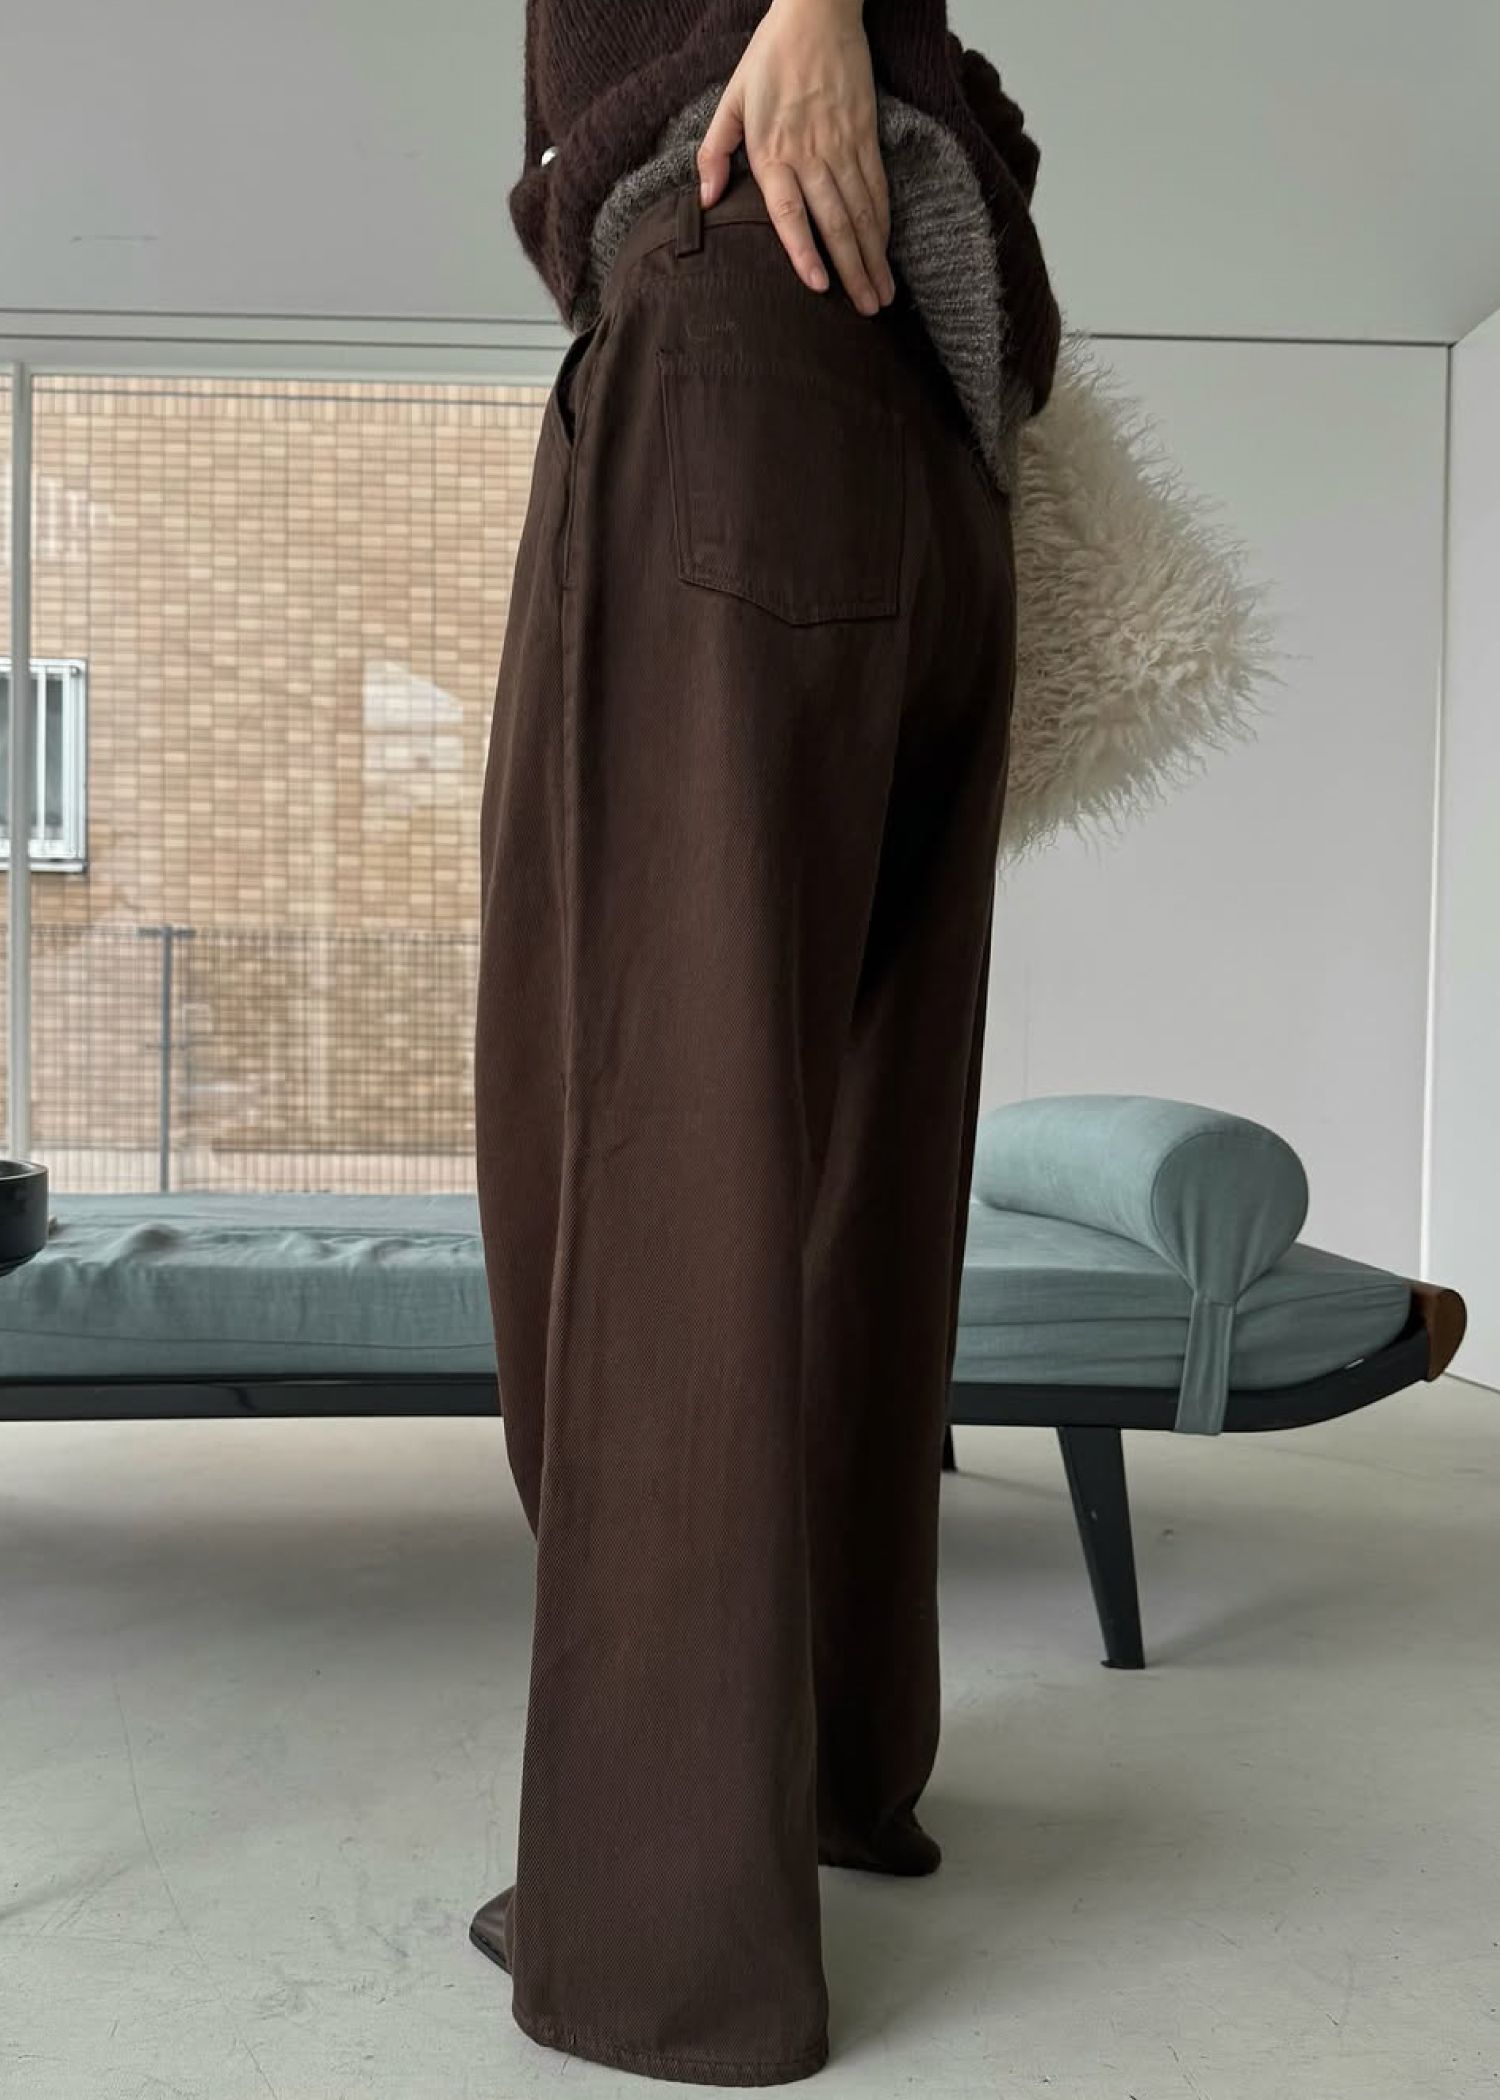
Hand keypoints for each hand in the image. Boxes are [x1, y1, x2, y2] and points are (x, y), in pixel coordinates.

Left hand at [697, 0, 894, 316]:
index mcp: (773, 149)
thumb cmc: (769, 58)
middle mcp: (811, 152)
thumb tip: (704, 200)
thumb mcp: (731, 99)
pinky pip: (877, 187)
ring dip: (874, 256)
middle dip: (852, 270)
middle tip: (864, 310)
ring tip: (882, 294)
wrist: (818, 11)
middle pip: (834, 221)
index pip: (789, 211)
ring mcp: (843, 144)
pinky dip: (883, 223)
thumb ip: (714, 151)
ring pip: (862, 210)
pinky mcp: (866, 134)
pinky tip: (886, 250)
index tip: (818, 286)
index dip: (803, 250)